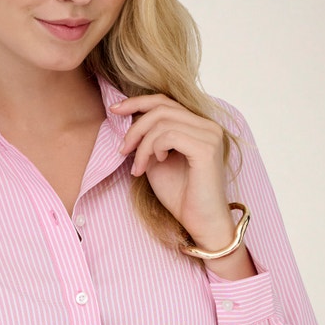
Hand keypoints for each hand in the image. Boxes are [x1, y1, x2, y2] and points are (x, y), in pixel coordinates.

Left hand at [112, 93, 234, 249]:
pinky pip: (169, 136)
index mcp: (198, 126)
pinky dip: (153, 149)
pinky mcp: (206, 148)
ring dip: (142, 145)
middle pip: (161, 108)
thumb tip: (129, 120)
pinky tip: (155, 163)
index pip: (165, 102)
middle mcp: (208, 126)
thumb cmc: (180, 195)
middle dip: (135, 127)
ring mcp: (210, 135)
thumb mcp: (156, 161)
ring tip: (138, 166)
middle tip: (122, 150)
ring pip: (162, 122)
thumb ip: (148, 139)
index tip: (114, 110)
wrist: (199, 222)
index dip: (137, 102)